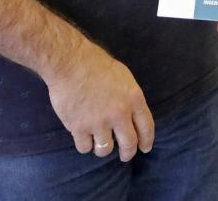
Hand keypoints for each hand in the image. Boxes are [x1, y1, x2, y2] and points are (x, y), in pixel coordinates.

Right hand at [44, 40, 153, 160]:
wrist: (71, 63)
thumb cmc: (96, 65)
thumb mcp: (123, 77)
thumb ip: (129, 97)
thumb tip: (131, 114)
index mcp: (133, 98)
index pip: (146, 127)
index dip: (146, 140)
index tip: (144, 148)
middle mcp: (119, 113)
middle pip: (129, 144)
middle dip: (128, 153)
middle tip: (125, 155)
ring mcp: (99, 122)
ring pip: (105, 149)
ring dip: (103, 148)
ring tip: (100, 142)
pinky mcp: (79, 127)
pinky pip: (85, 147)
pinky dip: (85, 144)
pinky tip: (84, 138)